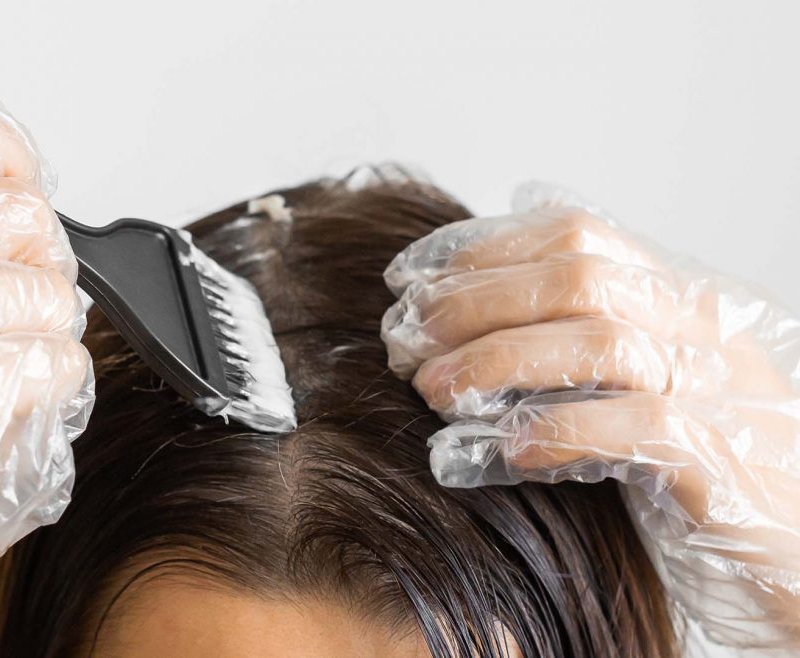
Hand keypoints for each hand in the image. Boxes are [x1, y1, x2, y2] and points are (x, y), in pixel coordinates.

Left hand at [382, 187, 799, 647]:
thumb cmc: (712, 471)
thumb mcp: (647, 391)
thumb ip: (580, 349)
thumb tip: (477, 316)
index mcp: (681, 300)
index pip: (578, 236)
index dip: (483, 250)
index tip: (411, 279)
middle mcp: (705, 331)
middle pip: (579, 277)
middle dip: (474, 303)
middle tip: (405, 340)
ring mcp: (721, 393)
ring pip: (603, 341)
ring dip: (500, 362)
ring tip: (434, 390)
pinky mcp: (728, 464)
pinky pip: (640, 426)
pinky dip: (561, 430)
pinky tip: (506, 448)